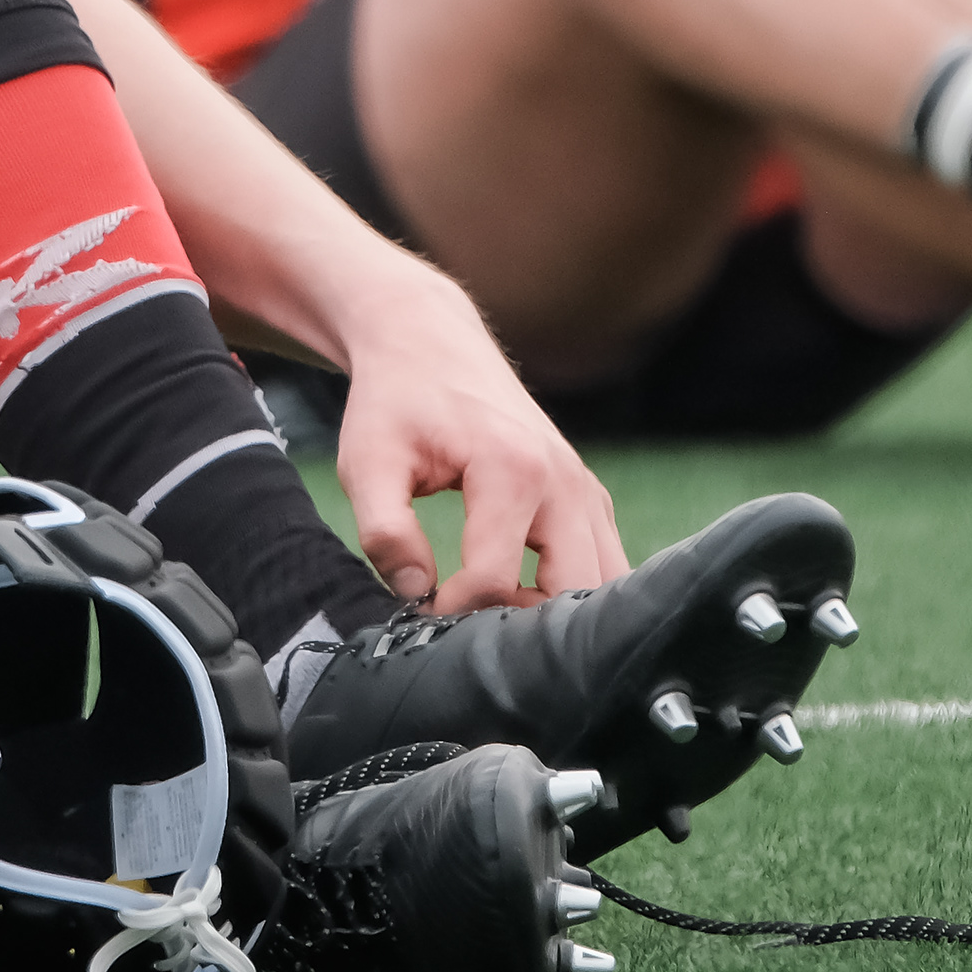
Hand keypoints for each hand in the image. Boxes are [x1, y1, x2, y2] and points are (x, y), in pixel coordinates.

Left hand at [330, 270, 626, 614]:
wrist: (430, 343)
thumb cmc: (396, 402)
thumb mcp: (367, 463)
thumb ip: (385, 533)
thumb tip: (415, 595)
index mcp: (512, 470)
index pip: (496, 581)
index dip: (451, 611)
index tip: (418, 608)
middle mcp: (564, 481)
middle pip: (571, 593)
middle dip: (520, 626)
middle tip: (468, 628)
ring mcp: (585, 489)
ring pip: (603, 584)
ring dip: (555, 614)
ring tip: (496, 616)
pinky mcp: (589, 497)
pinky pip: (605, 562)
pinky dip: (575, 592)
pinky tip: (526, 597)